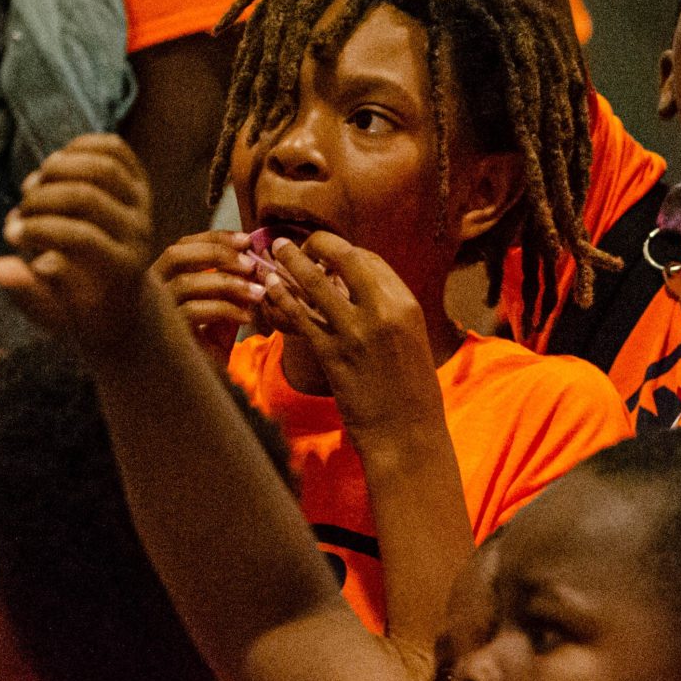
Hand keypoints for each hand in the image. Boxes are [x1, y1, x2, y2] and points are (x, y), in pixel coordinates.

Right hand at [0, 133, 160, 353]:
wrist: (122, 295)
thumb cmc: (80, 307)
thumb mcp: (53, 310)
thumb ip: (26, 291)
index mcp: (124, 268)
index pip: (83, 239)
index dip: (41, 231)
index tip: (10, 235)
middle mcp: (141, 233)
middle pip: (89, 198)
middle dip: (43, 200)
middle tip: (19, 211)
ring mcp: (143, 203)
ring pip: (103, 167)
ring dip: (60, 169)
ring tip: (33, 185)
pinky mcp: (140, 181)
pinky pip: (114, 149)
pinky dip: (80, 146)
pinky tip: (54, 162)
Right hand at [150, 230, 267, 367]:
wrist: (197, 386)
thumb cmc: (208, 342)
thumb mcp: (221, 307)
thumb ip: (231, 284)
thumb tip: (253, 258)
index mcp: (163, 277)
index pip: (183, 245)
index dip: (214, 238)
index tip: (246, 240)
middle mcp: (150, 289)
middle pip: (176, 255)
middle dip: (217, 253)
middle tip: (251, 264)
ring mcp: (153, 310)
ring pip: (186, 283)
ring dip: (228, 284)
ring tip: (257, 293)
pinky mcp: (163, 332)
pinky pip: (194, 312)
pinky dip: (225, 310)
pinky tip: (246, 318)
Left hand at [257, 233, 444, 440]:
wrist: (407, 436)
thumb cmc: (410, 391)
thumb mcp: (409, 340)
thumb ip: (385, 311)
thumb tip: (353, 287)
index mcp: (406, 305)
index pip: (369, 259)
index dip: (343, 251)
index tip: (326, 254)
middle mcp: (383, 311)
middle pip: (344, 256)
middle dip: (317, 244)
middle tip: (296, 245)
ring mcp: (355, 331)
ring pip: (314, 281)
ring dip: (290, 261)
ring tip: (274, 251)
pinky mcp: (331, 354)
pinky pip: (300, 315)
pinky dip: (282, 297)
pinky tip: (270, 288)